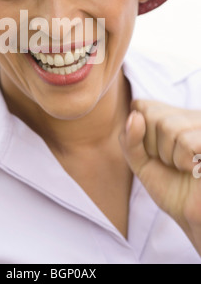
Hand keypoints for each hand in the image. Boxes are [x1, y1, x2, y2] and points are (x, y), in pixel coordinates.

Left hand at [119, 100, 200, 255]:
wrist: (196, 217)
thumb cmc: (172, 188)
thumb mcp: (140, 162)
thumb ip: (130, 139)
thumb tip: (135, 116)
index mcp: (172, 114)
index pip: (141, 106)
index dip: (141, 136)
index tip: (156, 154)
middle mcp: (190, 114)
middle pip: (152, 115)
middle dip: (154, 147)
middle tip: (172, 163)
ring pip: (168, 126)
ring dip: (170, 157)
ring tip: (185, 167)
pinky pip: (186, 141)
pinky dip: (184, 162)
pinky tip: (197, 169)